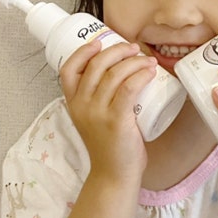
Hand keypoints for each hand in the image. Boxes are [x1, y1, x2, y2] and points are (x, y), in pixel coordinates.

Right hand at [59, 40, 154, 182]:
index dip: (82, 51)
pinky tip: (150, 71)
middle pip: (95, 65)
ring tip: (147, 60)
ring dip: (134, 61)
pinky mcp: (116, 121)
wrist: (114, 175)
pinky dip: (140, 75)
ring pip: (115, 74)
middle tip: (133, 48)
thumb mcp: (93, 117)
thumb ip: (99, 98)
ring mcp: (98, 113)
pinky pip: (129, 89)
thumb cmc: (109, 144)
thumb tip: (120, 69)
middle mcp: (82, 106)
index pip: (68, 69)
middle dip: (116, 50)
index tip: (99, 42)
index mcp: (73, 103)